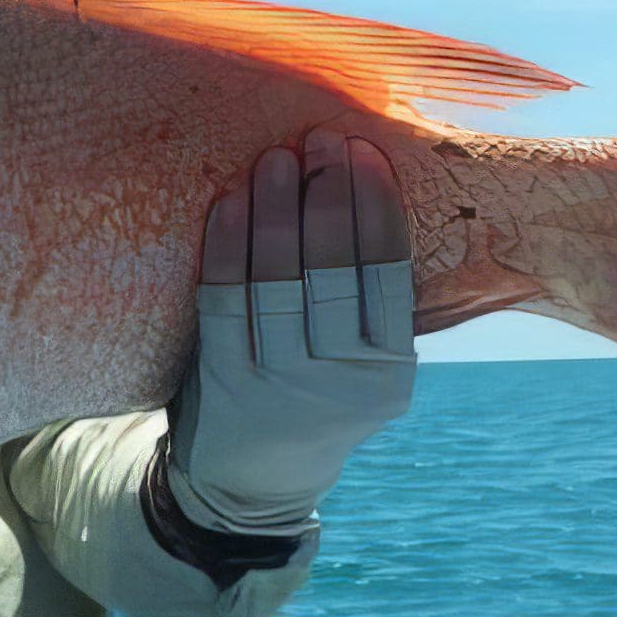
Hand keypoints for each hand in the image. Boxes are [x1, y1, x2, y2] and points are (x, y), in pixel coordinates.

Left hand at [163, 123, 415, 537]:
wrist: (256, 479)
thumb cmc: (318, 390)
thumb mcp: (364, 361)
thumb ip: (370, 296)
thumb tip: (367, 180)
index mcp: (390, 372)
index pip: (389, 273)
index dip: (376, 206)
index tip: (363, 150)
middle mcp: (341, 382)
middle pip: (334, 271)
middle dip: (327, 195)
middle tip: (320, 137)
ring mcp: (281, 385)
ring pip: (279, 282)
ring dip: (277, 211)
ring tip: (276, 157)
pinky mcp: (226, 383)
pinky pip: (226, 302)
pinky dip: (227, 247)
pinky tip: (229, 201)